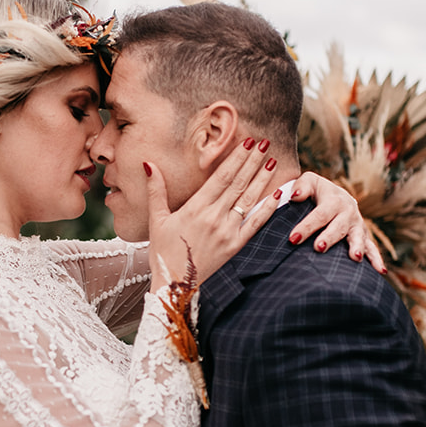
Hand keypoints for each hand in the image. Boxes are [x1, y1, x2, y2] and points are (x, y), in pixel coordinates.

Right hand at [147, 137, 279, 289]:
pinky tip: (276, 194)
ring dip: (261, 179)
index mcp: (195, 208)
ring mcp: (227, 232)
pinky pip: (255, 224)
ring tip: (272, 161)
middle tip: (264, 143)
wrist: (174, 284)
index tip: (247, 142)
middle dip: (252, 162)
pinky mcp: (235, 246)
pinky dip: (267, 209)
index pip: (221, 177)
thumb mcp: (157, 219)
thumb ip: (156, 190)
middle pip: (237, 183)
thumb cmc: (163, 251)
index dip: (236, 158)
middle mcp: (214, 218)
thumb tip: (148, 164)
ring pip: (248, 200)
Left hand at [285, 172, 385, 271]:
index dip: (306, 226)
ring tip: (355, 257)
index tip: (293, 238)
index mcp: (334, 201)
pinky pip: (372, 248)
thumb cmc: (318, 191)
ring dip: (356, 247)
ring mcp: (357, 225)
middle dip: (329, 237)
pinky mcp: (363, 236)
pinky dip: (376, 259)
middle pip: (338, 227)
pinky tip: (381, 271)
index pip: (319, 215)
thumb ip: (301, 187)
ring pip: (357, 237)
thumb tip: (295, 196)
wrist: (337, 196)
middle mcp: (348, 212)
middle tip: (319, 247)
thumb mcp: (309, 182)